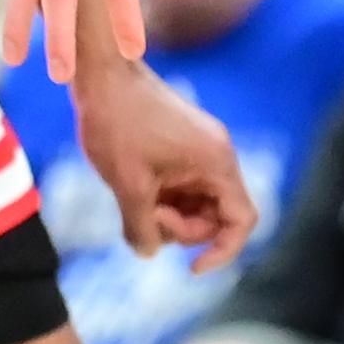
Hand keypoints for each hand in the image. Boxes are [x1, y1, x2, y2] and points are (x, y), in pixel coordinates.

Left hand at [75, 62, 255, 265]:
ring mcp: (202, 150)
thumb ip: (141, 226)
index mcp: (216, 163)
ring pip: (198, 203)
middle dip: (183, 228)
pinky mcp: (184, 147)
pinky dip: (164, 197)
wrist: (102, 74)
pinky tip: (135, 188)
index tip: (192, 269)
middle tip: (146, 215)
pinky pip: (184, 186)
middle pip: (217, 216)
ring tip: (135, 200)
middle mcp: (217, 156)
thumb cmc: (116, 123)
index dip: (223, 251)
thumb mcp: (127, 185)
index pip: (241, 220)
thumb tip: (148, 253)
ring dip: (170, 213)